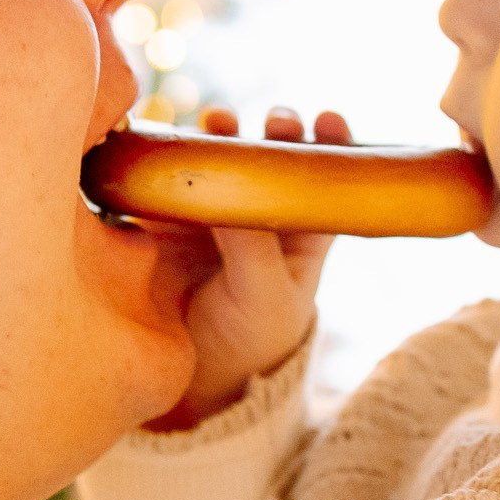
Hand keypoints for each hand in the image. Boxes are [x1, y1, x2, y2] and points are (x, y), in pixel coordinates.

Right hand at [145, 106, 347, 430]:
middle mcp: (260, 214)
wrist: (192, 377)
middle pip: (273, 158)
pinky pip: (170, 180)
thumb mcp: (264, 295)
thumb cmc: (250, 339)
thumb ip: (252, 245)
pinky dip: (170, 158)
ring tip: (220, 122)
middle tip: (277, 121)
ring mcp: (213, 213)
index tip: (329, 121)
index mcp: (303, 232)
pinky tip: (168, 145)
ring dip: (223, 135)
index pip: (324, 178)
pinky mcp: (167, 220)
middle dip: (277, 132)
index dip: (331, 145)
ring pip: (222, 160)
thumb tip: (229, 189)